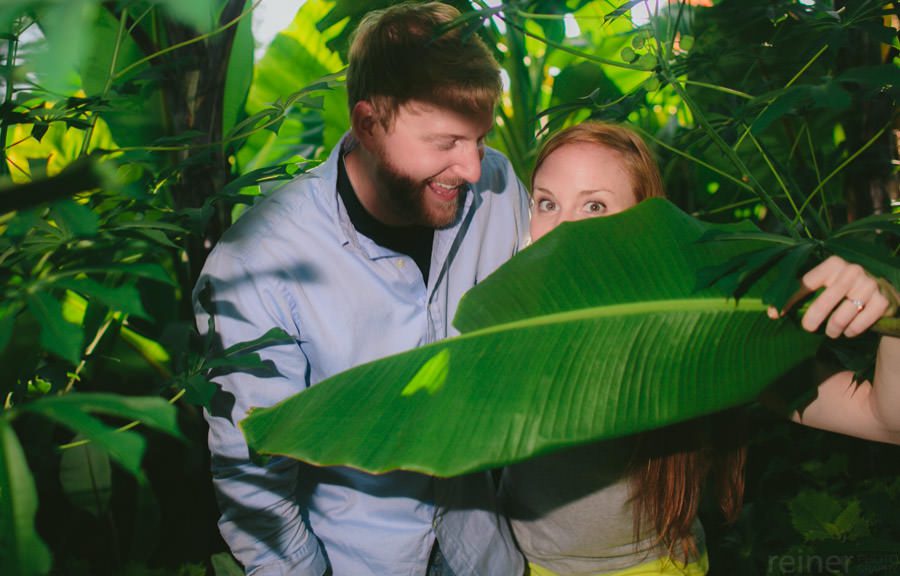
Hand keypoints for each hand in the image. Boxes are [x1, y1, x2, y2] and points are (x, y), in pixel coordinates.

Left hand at [767, 255, 891, 337]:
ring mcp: (869, 285)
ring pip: (842, 317)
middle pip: (824, 302)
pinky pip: (860, 323)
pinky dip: (851, 331)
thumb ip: (797, 293)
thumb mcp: (822, 284)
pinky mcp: (882, 300)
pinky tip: (848, 331)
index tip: (775, 314)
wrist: (881, 290)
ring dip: (833, 329)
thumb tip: (772, 312)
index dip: (789, 300)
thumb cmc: (841, 287)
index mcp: (833, 264)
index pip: (806, 283)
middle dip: (812, 319)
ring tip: (831, 332)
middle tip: (808, 328)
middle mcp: (852, 271)